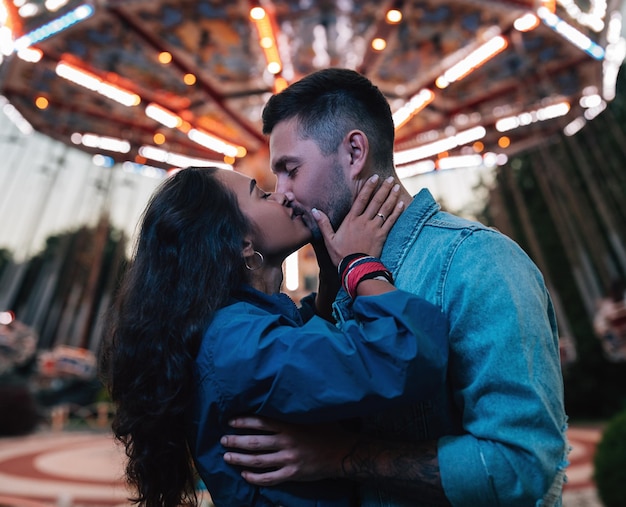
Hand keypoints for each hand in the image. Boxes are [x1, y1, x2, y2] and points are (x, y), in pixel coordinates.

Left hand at [220, 416, 354, 484]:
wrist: (344, 452)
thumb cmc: (328, 430)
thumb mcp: (312, 415)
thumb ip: (295, 409)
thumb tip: (280, 394)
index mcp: (290, 425)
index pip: (261, 422)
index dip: (243, 422)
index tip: (230, 422)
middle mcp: (287, 441)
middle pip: (255, 442)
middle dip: (236, 441)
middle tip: (223, 440)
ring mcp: (289, 459)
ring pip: (258, 461)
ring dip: (240, 459)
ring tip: (227, 457)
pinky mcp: (293, 474)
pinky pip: (269, 478)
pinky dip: (255, 478)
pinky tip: (245, 475)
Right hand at [313, 175, 403, 265]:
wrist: (355, 268)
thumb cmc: (341, 254)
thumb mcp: (329, 239)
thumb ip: (323, 224)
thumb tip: (314, 210)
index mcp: (351, 220)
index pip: (361, 199)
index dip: (368, 187)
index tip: (374, 177)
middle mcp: (364, 221)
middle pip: (375, 201)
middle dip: (383, 188)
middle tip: (389, 178)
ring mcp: (374, 228)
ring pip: (384, 209)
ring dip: (391, 197)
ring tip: (397, 187)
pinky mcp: (382, 236)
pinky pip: (391, 221)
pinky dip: (397, 212)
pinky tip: (402, 204)